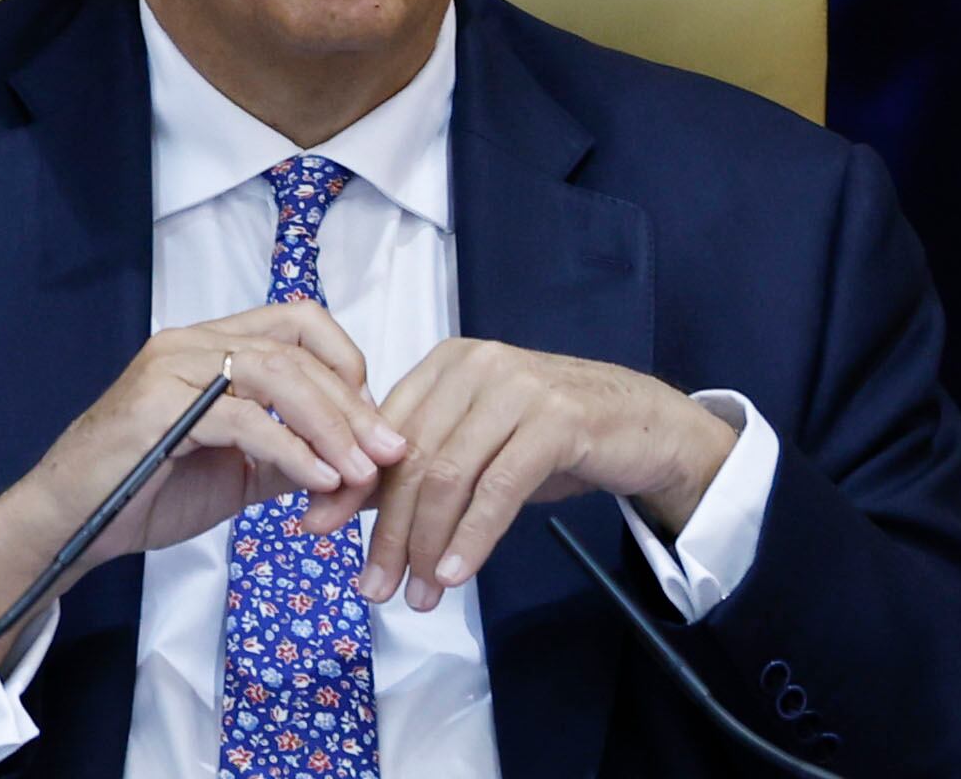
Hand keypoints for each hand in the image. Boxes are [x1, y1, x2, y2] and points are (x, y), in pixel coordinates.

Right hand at [0, 302, 406, 657]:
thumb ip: (291, 457)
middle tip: (389, 451)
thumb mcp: (236, 470)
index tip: (374, 423)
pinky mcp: (159, 406)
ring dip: (331, 423)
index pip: (299, 321)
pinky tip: (318, 481)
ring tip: (362, 471)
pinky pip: (243, 418)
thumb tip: (358, 467)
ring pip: (277, 372)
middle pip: (297, 346)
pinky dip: (291, 449)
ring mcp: (173, 366)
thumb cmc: (145, 491)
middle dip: (353, 401)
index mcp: (212, 344)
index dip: (347, 364)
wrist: (69, 523)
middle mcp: (193, 341)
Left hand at [360, 341, 737, 613]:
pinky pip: (499, 488)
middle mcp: (477, 366)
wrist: (644, 425)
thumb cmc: (553, 438)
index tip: (317, 530)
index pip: (382, 430)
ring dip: (427, 545)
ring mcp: (518, 389)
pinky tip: (457, 574)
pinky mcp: (557, 420)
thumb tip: (347, 507)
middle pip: (412, 458)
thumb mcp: (479, 445)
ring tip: (418, 595)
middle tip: (373, 586)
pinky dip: (473, 537)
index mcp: (447, 365)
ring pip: (449, 476)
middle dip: (387, 530)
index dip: (349, 484)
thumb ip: (422, 466)